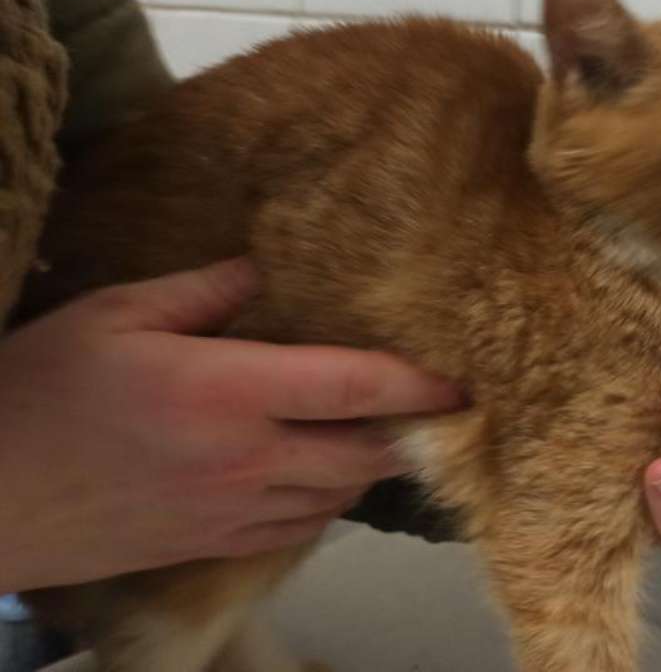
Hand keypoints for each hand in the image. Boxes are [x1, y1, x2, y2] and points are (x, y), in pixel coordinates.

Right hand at [0, 259, 463, 592]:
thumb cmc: (39, 392)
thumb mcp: (113, 316)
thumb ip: (200, 291)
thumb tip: (259, 270)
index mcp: (228, 392)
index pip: (355, 387)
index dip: (419, 383)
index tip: (461, 377)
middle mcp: (246, 459)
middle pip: (366, 453)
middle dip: (414, 431)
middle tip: (442, 406)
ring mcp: (231, 512)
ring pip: (339, 496)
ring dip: (372, 465)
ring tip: (389, 431)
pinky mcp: (209, 547)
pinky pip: (296, 529)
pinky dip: (326, 500)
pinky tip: (323, 473)